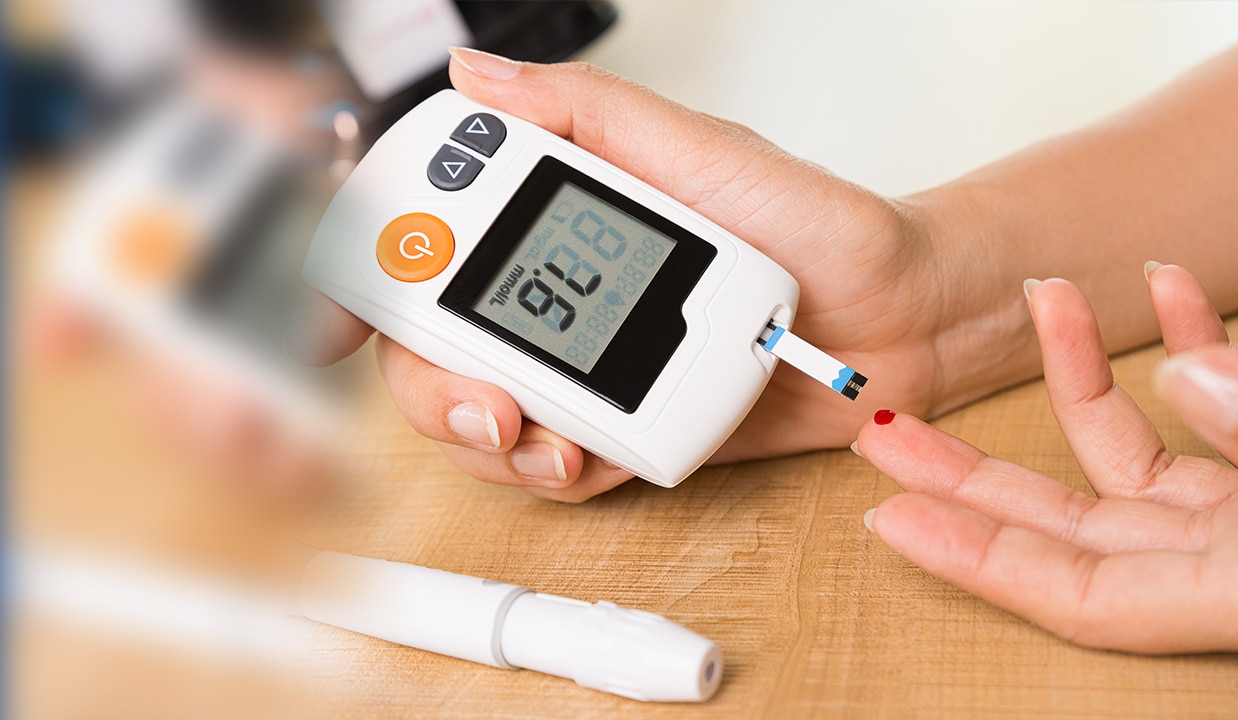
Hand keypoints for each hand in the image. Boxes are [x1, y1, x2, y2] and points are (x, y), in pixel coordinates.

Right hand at [297, 49, 1030, 500]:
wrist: (898, 317)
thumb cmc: (812, 223)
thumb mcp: (696, 148)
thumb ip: (585, 115)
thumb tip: (476, 76)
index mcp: (560, 216)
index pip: (429, 240)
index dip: (363, 274)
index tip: (336, 315)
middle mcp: (560, 293)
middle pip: (430, 348)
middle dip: (430, 384)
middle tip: (483, 397)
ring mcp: (589, 367)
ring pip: (482, 418)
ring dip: (490, 439)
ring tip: (544, 436)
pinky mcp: (628, 429)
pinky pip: (557, 465)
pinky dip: (556, 471)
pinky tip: (586, 455)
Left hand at [855, 263, 1237, 668]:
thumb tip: (1190, 376)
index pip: (1078, 592)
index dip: (977, 557)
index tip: (888, 515)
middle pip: (1072, 531)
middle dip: (974, 480)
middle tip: (888, 428)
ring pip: (1133, 464)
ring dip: (1074, 384)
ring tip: (1037, 298)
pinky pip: (1221, 409)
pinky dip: (1189, 342)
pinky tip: (1165, 287)